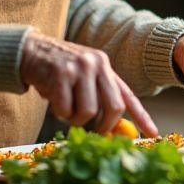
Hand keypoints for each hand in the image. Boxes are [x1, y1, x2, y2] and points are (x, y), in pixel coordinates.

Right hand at [19, 32, 157, 136]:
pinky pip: (65, 109)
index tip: (153, 134)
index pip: (128, 95)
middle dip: (104, 126)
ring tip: (66, 108)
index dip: (142, 116)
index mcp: (105, 66)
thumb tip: (114, 130)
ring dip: (76, 119)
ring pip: (88, 111)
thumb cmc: (59, 70)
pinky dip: (59, 112)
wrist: (31, 50)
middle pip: (113, 107)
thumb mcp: (85, 75)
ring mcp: (79, 68)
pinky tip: (54, 100)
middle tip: (95, 131)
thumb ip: (100, 96)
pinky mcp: (61, 75)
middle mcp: (96, 64)